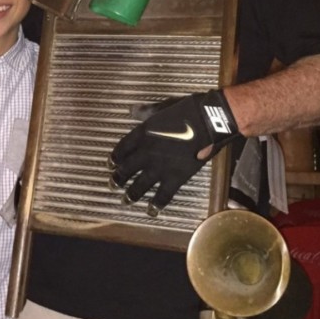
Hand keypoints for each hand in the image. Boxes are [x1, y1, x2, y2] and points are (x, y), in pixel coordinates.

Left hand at [108, 89, 240, 215]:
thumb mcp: (161, 107)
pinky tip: (152, 211)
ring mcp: (159, 167)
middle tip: (112, 185)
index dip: (115, 158)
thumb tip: (132, 110)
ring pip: (140, 185)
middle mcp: (145, 153)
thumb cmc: (186, 110)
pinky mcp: (175, 178)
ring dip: (131, 194)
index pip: (122, 149)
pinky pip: (163, 194)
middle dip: (118, 178)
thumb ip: (145, 112)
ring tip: (126, 201)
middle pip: (126, 169)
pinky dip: (157, 204)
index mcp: (141, 134)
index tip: (112, 164)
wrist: (207, 122)